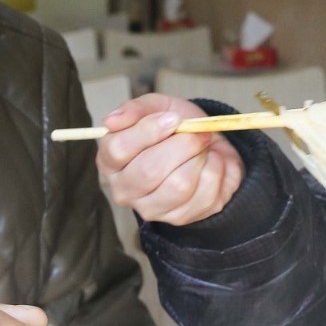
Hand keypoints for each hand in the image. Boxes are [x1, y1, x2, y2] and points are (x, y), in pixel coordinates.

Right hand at [97, 93, 244, 224]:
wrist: (206, 146)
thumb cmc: (175, 129)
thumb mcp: (157, 107)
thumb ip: (136, 109)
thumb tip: (112, 120)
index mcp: (110, 160)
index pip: (118, 150)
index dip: (149, 131)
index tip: (173, 118)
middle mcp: (124, 190)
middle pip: (149, 171)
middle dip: (181, 145)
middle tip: (196, 133)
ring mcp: (151, 209)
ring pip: (179, 185)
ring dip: (199, 158)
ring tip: (202, 148)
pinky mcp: (180, 218)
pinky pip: (205, 194)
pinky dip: (215, 171)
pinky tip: (210, 164)